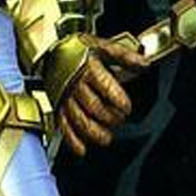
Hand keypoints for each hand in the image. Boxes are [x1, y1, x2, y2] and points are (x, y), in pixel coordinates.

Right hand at [58, 36, 147, 157]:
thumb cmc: (78, 49)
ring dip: (93, 132)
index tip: (126, 107)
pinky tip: (81, 149)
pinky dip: (72, 140)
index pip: (104, 86)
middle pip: (93, 106)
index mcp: (89, 68)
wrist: (50, 49)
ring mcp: (65, 96)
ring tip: (106, 138)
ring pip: (79, 119)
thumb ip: (125, 56)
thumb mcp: (103, 46)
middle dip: (109, 117)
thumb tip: (144, 64)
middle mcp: (75, 84)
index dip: (117, 99)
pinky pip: (63, 125)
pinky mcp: (57, 105)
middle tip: (119, 119)